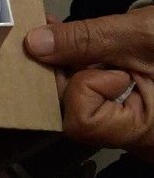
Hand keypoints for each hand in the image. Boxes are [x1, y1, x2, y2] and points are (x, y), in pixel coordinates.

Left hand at [25, 8, 153, 158]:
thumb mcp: (142, 33)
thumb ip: (87, 39)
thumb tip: (34, 44)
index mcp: (149, 133)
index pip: (81, 122)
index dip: (82, 85)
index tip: (107, 62)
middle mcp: (141, 144)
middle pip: (76, 114)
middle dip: (69, 72)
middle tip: (66, 35)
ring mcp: (138, 134)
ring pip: (84, 105)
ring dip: (76, 68)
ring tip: (81, 37)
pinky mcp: (136, 119)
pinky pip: (99, 101)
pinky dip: (90, 72)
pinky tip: (91, 47)